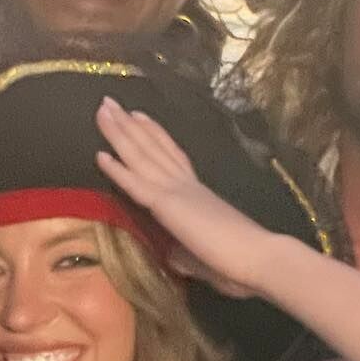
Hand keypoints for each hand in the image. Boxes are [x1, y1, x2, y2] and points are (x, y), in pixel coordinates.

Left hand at [94, 98, 267, 298]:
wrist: (259, 257)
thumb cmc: (240, 258)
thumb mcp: (207, 253)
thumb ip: (187, 251)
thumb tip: (175, 256)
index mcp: (197, 194)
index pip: (172, 157)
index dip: (154, 135)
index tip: (139, 116)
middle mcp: (186, 185)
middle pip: (152, 148)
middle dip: (129, 124)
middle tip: (109, 102)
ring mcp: (176, 192)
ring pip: (141, 156)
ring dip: (119, 133)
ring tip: (103, 110)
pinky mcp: (168, 206)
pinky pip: (137, 184)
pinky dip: (118, 169)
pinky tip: (100, 154)